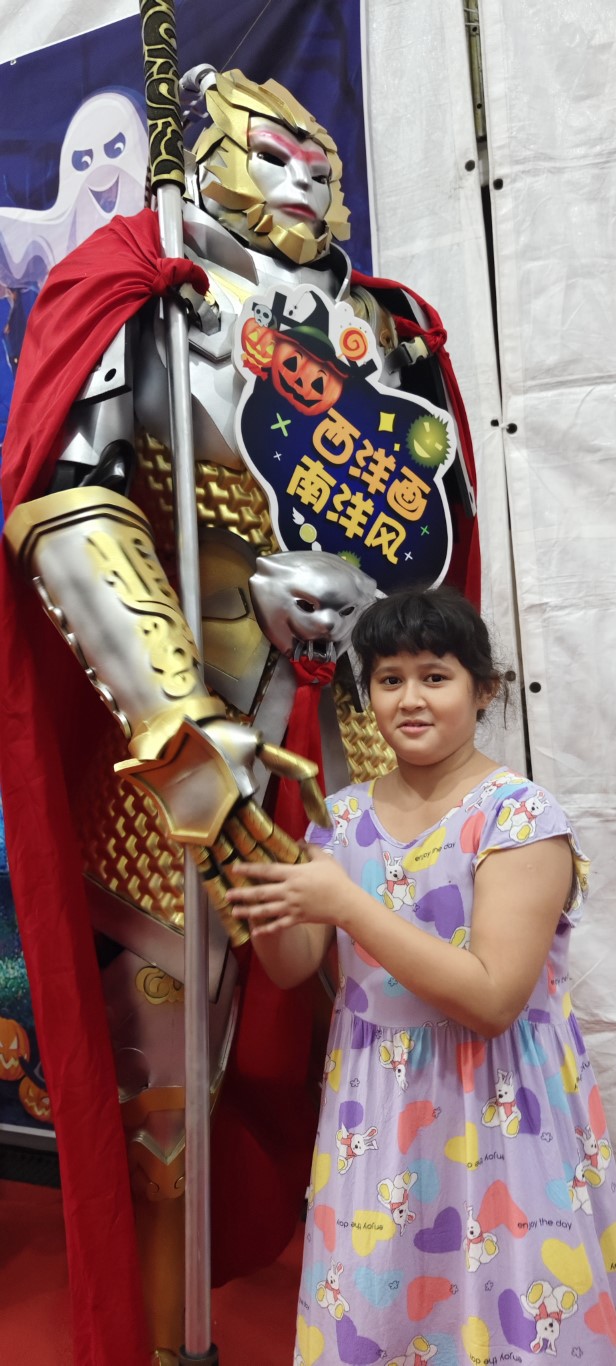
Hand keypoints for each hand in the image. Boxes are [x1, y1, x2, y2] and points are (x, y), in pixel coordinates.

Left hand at [226, 845, 350, 937]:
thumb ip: (310, 848)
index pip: (267, 871)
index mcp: (293, 874)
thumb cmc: (336, 879)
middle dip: (242, 894)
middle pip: (261, 892)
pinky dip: (267, 930)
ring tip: (234, 912)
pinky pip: (279, 925)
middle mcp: (289, 891)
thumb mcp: (323, 858)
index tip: (235, 868)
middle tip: (227, 895)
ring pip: (266, 910)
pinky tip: (255, 933)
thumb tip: (299, 840)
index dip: (250, 869)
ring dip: (248, 912)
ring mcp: (292, 907)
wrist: (345, 902)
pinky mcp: (297, 919)